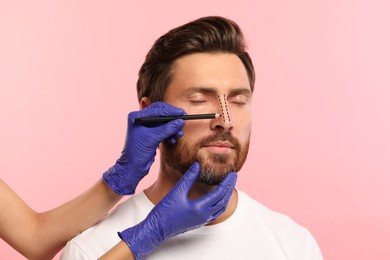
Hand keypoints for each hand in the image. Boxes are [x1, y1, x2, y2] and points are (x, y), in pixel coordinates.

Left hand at [103, 102, 185, 194]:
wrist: (132, 167)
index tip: (182, 113)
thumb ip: (167, 129)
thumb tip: (180, 121)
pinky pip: (163, 130)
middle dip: (172, 119)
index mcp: (137, 117)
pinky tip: (173, 139)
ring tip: (179, 134)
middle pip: (161, 114)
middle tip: (183, 120)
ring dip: (173, 128)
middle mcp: (141, 119)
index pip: (157, 109)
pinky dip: (170, 134)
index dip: (171, 111)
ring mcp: (146, 127)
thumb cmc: (137, 152)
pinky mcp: (151, 134)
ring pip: (164, 123)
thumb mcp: (153, 138)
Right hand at [118, 162, 236, 258]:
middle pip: (223, 200)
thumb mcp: (177, 191)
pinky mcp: (198, 222)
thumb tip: (197, 165)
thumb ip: (189, 178)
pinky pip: (215, 213)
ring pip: (220, 208)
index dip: (227, 182)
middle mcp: (204, 215)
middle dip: (229, 188)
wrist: (157, 228)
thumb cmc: (165, 211)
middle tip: (234, 177)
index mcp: (201, 208)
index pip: (220, 193)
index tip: (232, 173)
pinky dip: (220, 204)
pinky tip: (217, 199)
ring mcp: (202, 220)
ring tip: (228, 186)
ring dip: (226, 196)